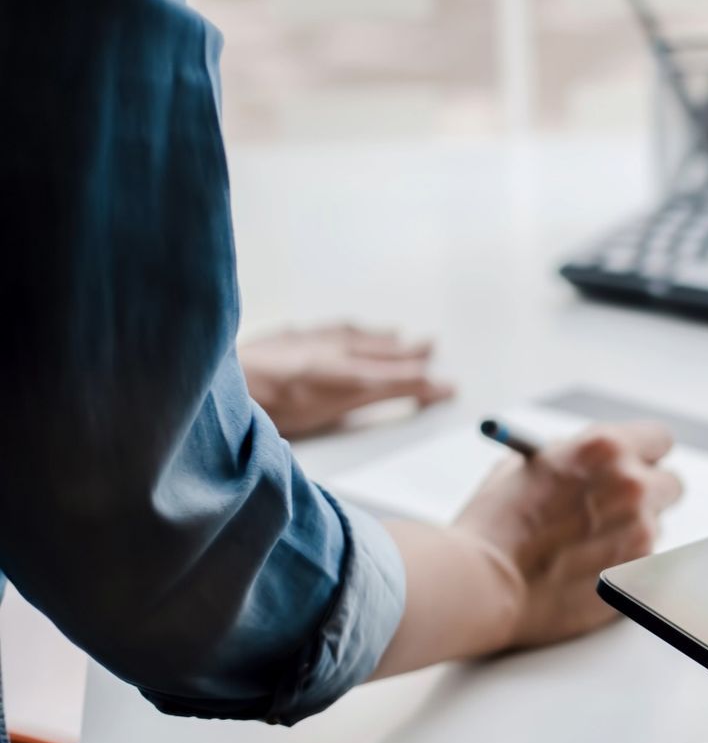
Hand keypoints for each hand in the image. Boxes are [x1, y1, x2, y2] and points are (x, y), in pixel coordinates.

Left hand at [239, 324, 455, 437]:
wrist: (224, 383)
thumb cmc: (272, 407)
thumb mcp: (335, 413)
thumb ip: (376, 399)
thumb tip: (418, 390)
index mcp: (349, 371)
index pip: (398, 377)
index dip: (424, 383)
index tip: (448, 386)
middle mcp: (334, 350)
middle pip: (380, 350)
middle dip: (408, 351)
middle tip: (430, 345)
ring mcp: (307, 342)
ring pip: (354, 335)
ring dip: (377, 336)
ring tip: (395, 334)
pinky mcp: (281, 339)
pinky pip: (322, 330)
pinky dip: (340, 330)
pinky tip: (336, 330)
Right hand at [453, 422, 683, 649]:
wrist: (482, 583)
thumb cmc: (495, 525)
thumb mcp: (527, 467)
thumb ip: (571, 458)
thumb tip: (593, 463)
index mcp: (605, 448)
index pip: (659, 439)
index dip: (645, 455)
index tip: (636, 466)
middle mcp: (633, 486)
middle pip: (670, 484)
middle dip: (649, 495)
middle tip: (619, 509)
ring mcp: (641, 532)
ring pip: (655, 528)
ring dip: (631, 534)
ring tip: (584, 549)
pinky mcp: (640, 574)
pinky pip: (644, 564)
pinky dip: (623, 567)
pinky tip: (585, 572)